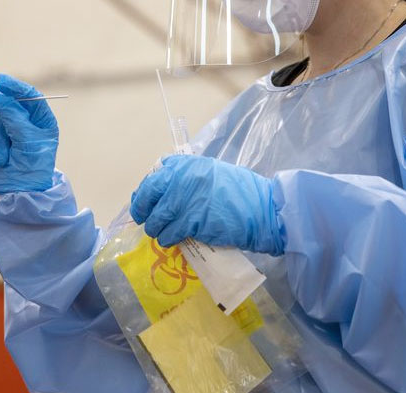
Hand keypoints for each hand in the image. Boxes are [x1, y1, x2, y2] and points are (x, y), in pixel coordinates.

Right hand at [0, 73, 58, 194]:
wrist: (18, 193)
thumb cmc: (31, 167)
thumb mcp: (27, 141)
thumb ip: (15, 118)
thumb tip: (1, 98)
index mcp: (41, 120)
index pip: (28, 96)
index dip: (13, 86)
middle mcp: (25, 122)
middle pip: (5, 104)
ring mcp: (8, 130)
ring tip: (1, 158)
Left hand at [130, 154, 284, 254]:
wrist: (262, 210)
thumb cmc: (240, 192)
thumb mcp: (211, 173)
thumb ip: (187, 177)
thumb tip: (164, 189)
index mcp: (187, 165)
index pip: (154, 177)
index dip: (144, 192)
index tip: (142, 202)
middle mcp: (182, 179)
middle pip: (149, 195)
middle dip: (143, 210)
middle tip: (144, 220)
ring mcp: (185, 200)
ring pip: (157, 218)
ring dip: (156, 228)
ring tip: (161, 233)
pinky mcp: (192, 222)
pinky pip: (170, 233)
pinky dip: (168, 238)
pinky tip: (171, 240)